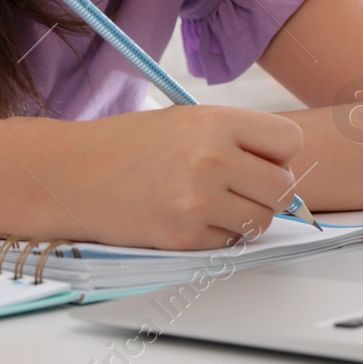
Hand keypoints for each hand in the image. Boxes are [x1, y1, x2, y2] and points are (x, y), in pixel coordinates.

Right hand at [45, 106, 304, 250]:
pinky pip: (228, 243)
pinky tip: (187, 217)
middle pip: (283, 187)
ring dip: (244, 217)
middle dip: (267, 191)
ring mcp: (198, 201)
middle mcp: (211, 159)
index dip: (279, 154)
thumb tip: (282, 166)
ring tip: (211, 202)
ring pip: (260, 221)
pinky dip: (215, 236)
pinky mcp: (184, 237)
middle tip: (239, 187)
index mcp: (215, 122)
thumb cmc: (126, 145)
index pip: (290, 141)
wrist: (73, 174)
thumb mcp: (185, 120)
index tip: (261, 159)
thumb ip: (234, 138)